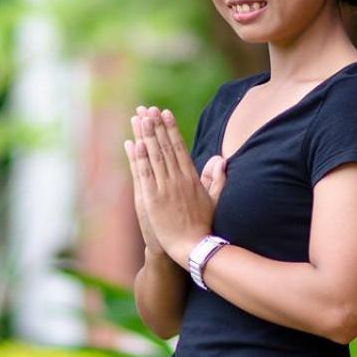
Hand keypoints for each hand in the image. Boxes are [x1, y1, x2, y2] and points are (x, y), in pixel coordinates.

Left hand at [129, 106, 217, 264]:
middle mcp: (178, 179)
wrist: (193, 247)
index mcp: (192, 178)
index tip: (164, 113)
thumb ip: (217, 179)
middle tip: (148, 109)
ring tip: (139, 118)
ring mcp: (164, 188)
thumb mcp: (214, 200)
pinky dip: (139, 157)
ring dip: (146, 135)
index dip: (170, 129)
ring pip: (154, 156)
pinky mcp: (152, 199)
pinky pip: (144, 174)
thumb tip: (221, 159)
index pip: (179, 147)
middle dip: (155, 126)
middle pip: (165, 147)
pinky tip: (135, 142)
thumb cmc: (204, 226)